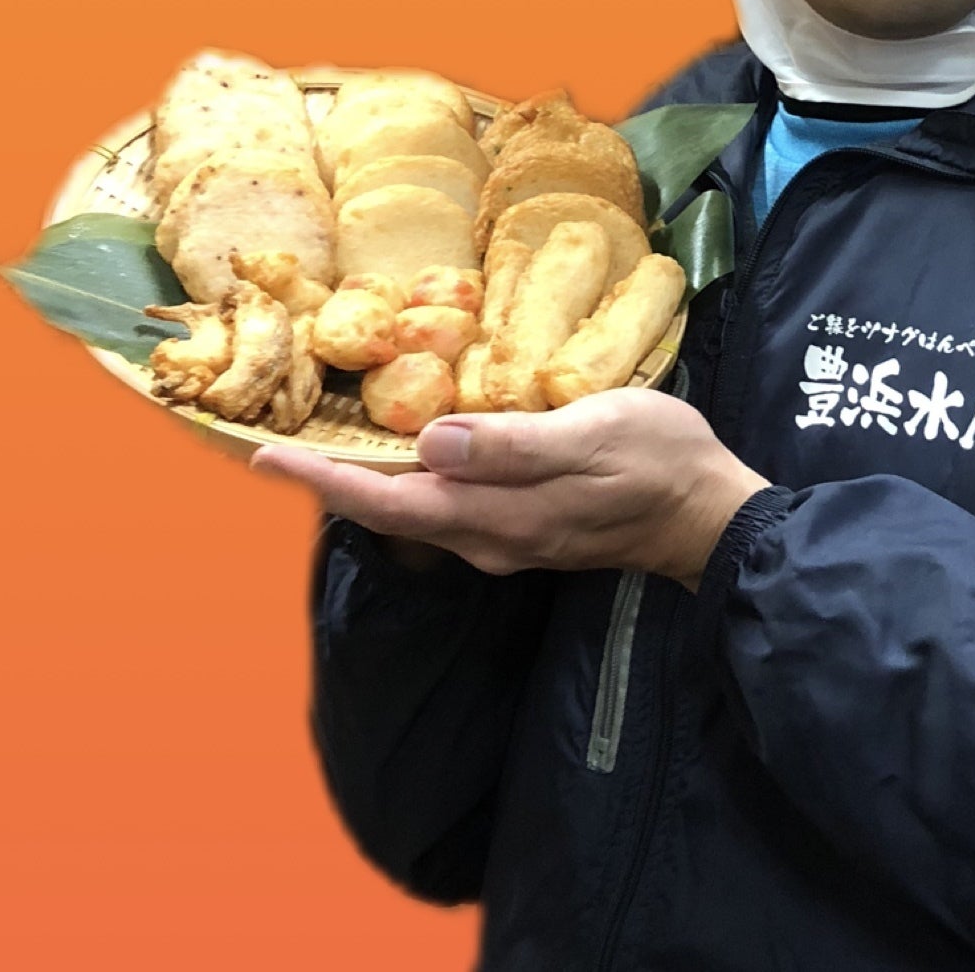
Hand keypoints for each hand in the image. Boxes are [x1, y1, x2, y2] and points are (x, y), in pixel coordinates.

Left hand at [249, 389, 770, 590]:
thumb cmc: (658, 463)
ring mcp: (508, 538)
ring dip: (370, 480)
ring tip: (331, 439)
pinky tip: (416, 448)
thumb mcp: (592, 435)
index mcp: (494, 515)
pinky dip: (416, 479)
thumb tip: (431, 443)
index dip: (321, 480)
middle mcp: (487, 538)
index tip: (263, 455)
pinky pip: (451, 506)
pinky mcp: (529, 528)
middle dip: (332, 480)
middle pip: (390, 512)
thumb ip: (511, 445)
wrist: (711, 515)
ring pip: (418, 511)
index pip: (386, 503)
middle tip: (282, 438)